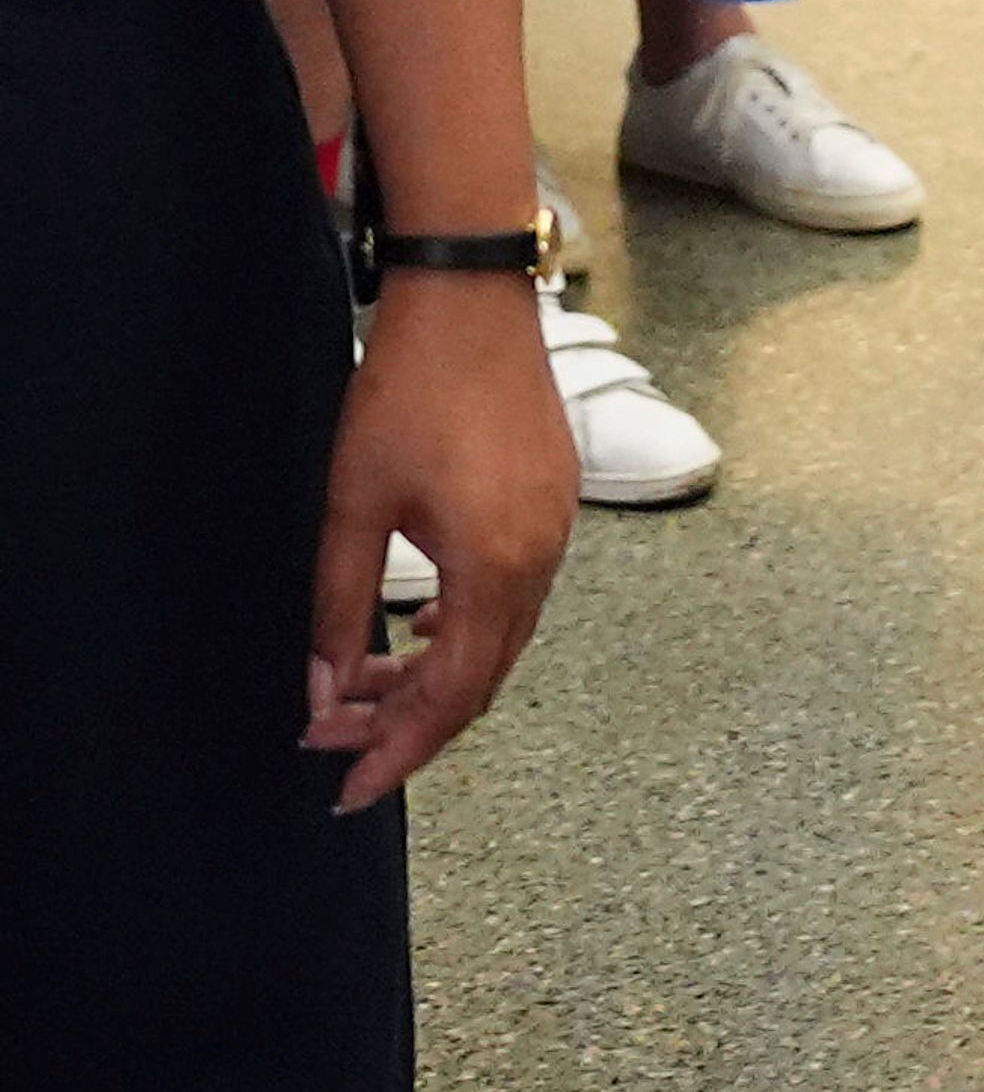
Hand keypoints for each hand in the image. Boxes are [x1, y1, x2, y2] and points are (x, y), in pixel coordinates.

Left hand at [302, 279, 575, 813]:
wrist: (472, 300)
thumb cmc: (409, 393)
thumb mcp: (352, 505)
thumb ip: (336, 605)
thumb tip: (319, 693)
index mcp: (495, 567)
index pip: (450, 696)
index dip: (396, 751)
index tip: (347, 790)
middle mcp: (539, 560)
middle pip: (481, 680)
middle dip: (406, 722)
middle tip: (335, 743)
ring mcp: (556, 530)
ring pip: (499, 640)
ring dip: (432, 675)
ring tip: (360, 687)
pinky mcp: (554, 503)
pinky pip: (515, 597)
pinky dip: (464, 630)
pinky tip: (416, 626)